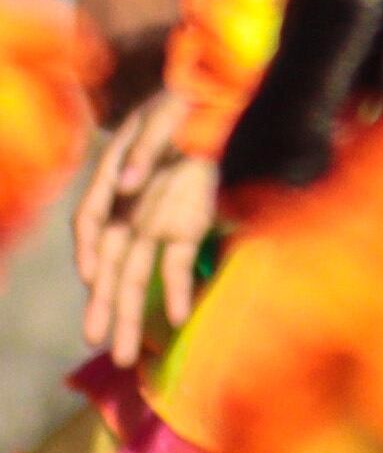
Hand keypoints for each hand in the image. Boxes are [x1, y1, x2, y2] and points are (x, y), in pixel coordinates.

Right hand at [68, 96, 210, 363]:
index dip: (89, 248)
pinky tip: (181, 316)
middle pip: (110, 262)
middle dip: (105, 304)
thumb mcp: (163, 116)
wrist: (223, 99)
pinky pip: (178, 262)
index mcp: (115, 181)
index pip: (91, 221)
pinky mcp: (188, 224)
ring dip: (131, 313)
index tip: (93, 275)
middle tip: (100, 343)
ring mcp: (158, 219)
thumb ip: (143, 148)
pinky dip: (179, 288)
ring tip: (125, 353)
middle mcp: (130, 208)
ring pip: (136, 273)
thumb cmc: (185, 104)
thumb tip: (129, 181)